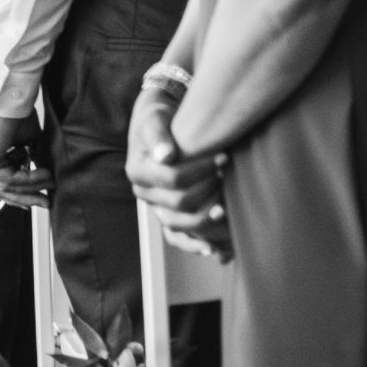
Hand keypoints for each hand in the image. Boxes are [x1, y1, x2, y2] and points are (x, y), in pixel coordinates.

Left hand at [0, 108, 50, 209]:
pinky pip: (9, 178)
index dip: (12, 196)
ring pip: (5, 186)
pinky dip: (30, 179)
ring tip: (51, 184)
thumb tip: (40, 182)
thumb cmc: (15, 112)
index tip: (30, 203)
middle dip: (24, 198)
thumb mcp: (23, 142)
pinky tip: (45, 175)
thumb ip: (26, 162)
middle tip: (45, 203)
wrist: (10, 93)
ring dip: (32, 188)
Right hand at [126, 87, 230, 259]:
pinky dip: (193, 245)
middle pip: (179, 203)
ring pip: (178, 226)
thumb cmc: (159, 117)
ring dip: (205, 220)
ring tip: (227, 210)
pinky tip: (213, 250)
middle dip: (208, 190)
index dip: (200, 170)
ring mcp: (155, 205)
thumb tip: (166, 156)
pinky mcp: (167, 213)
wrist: (161, 124)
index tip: (224, 158)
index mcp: (138, 171)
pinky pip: (177, 237)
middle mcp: (144, 192)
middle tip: (228, 177)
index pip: (172, 178)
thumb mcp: (154, 117)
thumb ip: (158, 135)